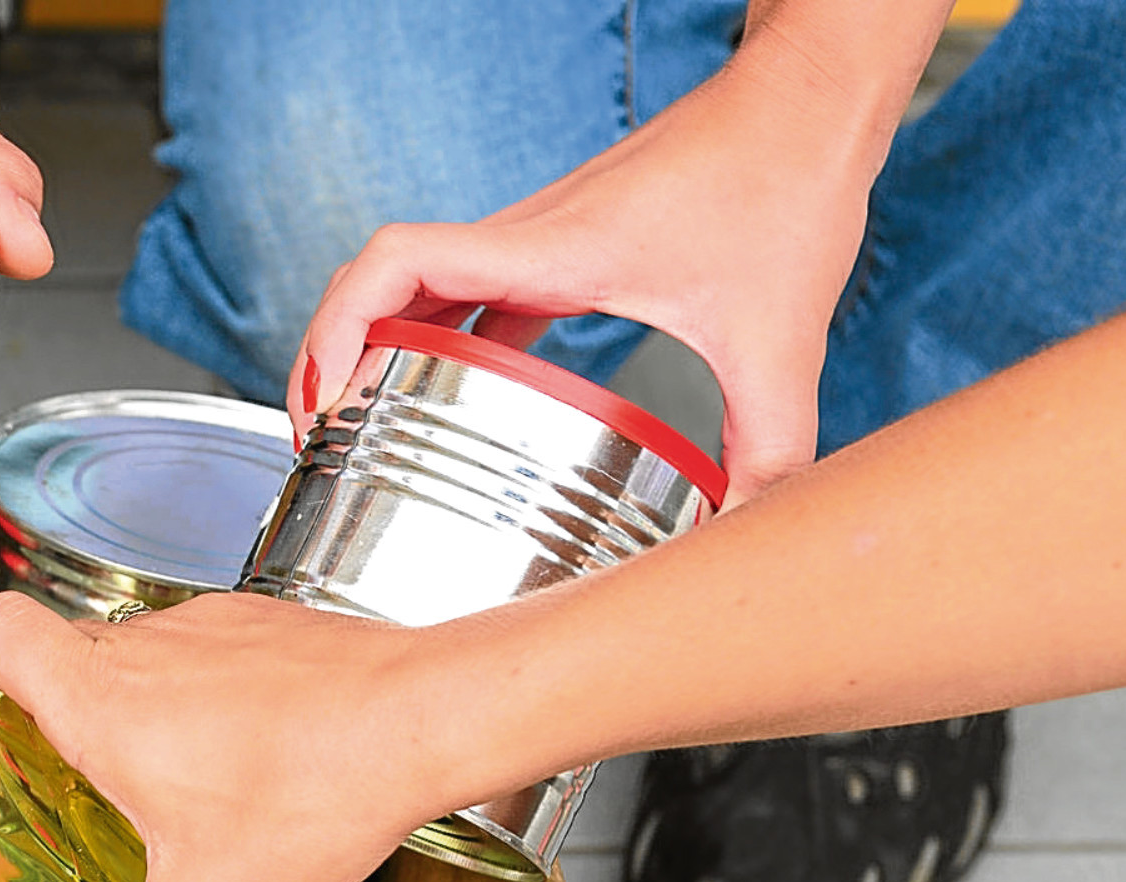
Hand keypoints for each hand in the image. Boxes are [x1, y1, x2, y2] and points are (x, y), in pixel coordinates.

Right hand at [0, 592, 455, 881]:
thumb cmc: (316, 785)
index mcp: (103, 702)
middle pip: (58, 652)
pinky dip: (197, 699)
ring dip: (126, 706)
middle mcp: (147, 649)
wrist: (429, 717)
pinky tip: (235, 759)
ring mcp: (211, 631)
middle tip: (34, 766)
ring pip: (136, 656)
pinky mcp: (267, 629)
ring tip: (147, 779)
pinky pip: (205, 657)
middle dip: (35, 705)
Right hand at [291, 46, 897, 506]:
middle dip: (327, 355)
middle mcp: (526, 241)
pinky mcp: (560, 250)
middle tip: (316, 437)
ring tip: (352, 425)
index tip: (320, 399)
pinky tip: (450, 399)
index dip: (336, 326)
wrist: (808, 103)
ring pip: (414, 290)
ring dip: (370, 347)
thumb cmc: (786, 182)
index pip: (397, 262)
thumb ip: (771, 445)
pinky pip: (468, 299)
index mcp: (551, 253)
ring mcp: (537, 242)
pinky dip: (435, 344)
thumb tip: (749, 534)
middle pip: (379, 283)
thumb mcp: (780, 335)